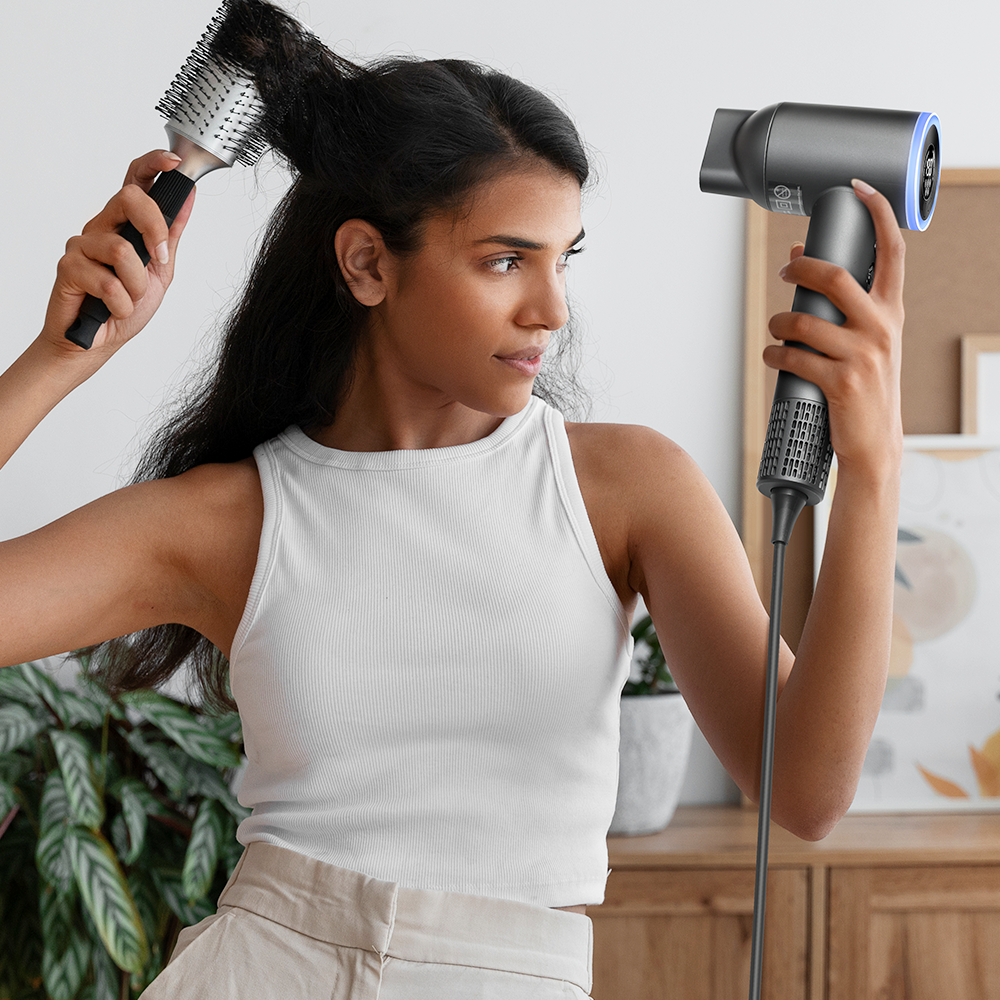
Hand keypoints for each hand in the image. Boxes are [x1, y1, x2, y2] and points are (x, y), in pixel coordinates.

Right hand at [41, 150, 195, 355]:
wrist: (97, 343)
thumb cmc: (124, 308)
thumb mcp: (160, 272)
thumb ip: (169, 237)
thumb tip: (187, 200)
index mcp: (125, 225)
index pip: (135, 182)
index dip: (152, 165)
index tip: (173, 164)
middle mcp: (102, 227)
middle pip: (129, 198)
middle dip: (153, 229)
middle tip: (159, 261)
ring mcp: (82, 244)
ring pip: (121, 250)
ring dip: (136, 285)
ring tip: (128, 298)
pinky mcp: (68, 266)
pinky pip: (106, 280)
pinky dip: (120, 302)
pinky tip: (113, 308)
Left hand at [763, 180, 905, 483]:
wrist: (873, 444)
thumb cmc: (864, 389)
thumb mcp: (864, 342)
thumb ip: (839, 305)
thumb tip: (797, 256)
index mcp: (891, 313)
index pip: (894, 252)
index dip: (878, 214)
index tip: (859, 188)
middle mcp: (882, 329)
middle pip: (837, 277)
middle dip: (802, 269)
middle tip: (785, 272)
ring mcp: (863, 356)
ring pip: (805, 321)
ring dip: (779, 323)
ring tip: (776, 331)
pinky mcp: (840, 382)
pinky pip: (793, 357)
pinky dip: (774, 355)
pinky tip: (773, 357)